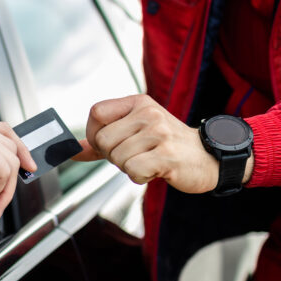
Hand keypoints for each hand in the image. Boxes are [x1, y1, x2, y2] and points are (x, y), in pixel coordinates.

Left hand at [74, 94, 223, 193]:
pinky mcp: (167, 155)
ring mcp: (159, 133)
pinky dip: (140, 177)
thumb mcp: (135, 132)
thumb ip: (101, 141)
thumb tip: (71, 151)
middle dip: (112, 156)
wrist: (208, 157)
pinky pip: (133, 171)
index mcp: (138, 103)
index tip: (106, 145)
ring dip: (128, 168)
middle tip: (134, 156)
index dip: (94, 134)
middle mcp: (148, 113)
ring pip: (117, 158)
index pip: (96, 112)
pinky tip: (156, 170)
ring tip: (149, 161)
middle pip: (103, 140)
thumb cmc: (168, 146)